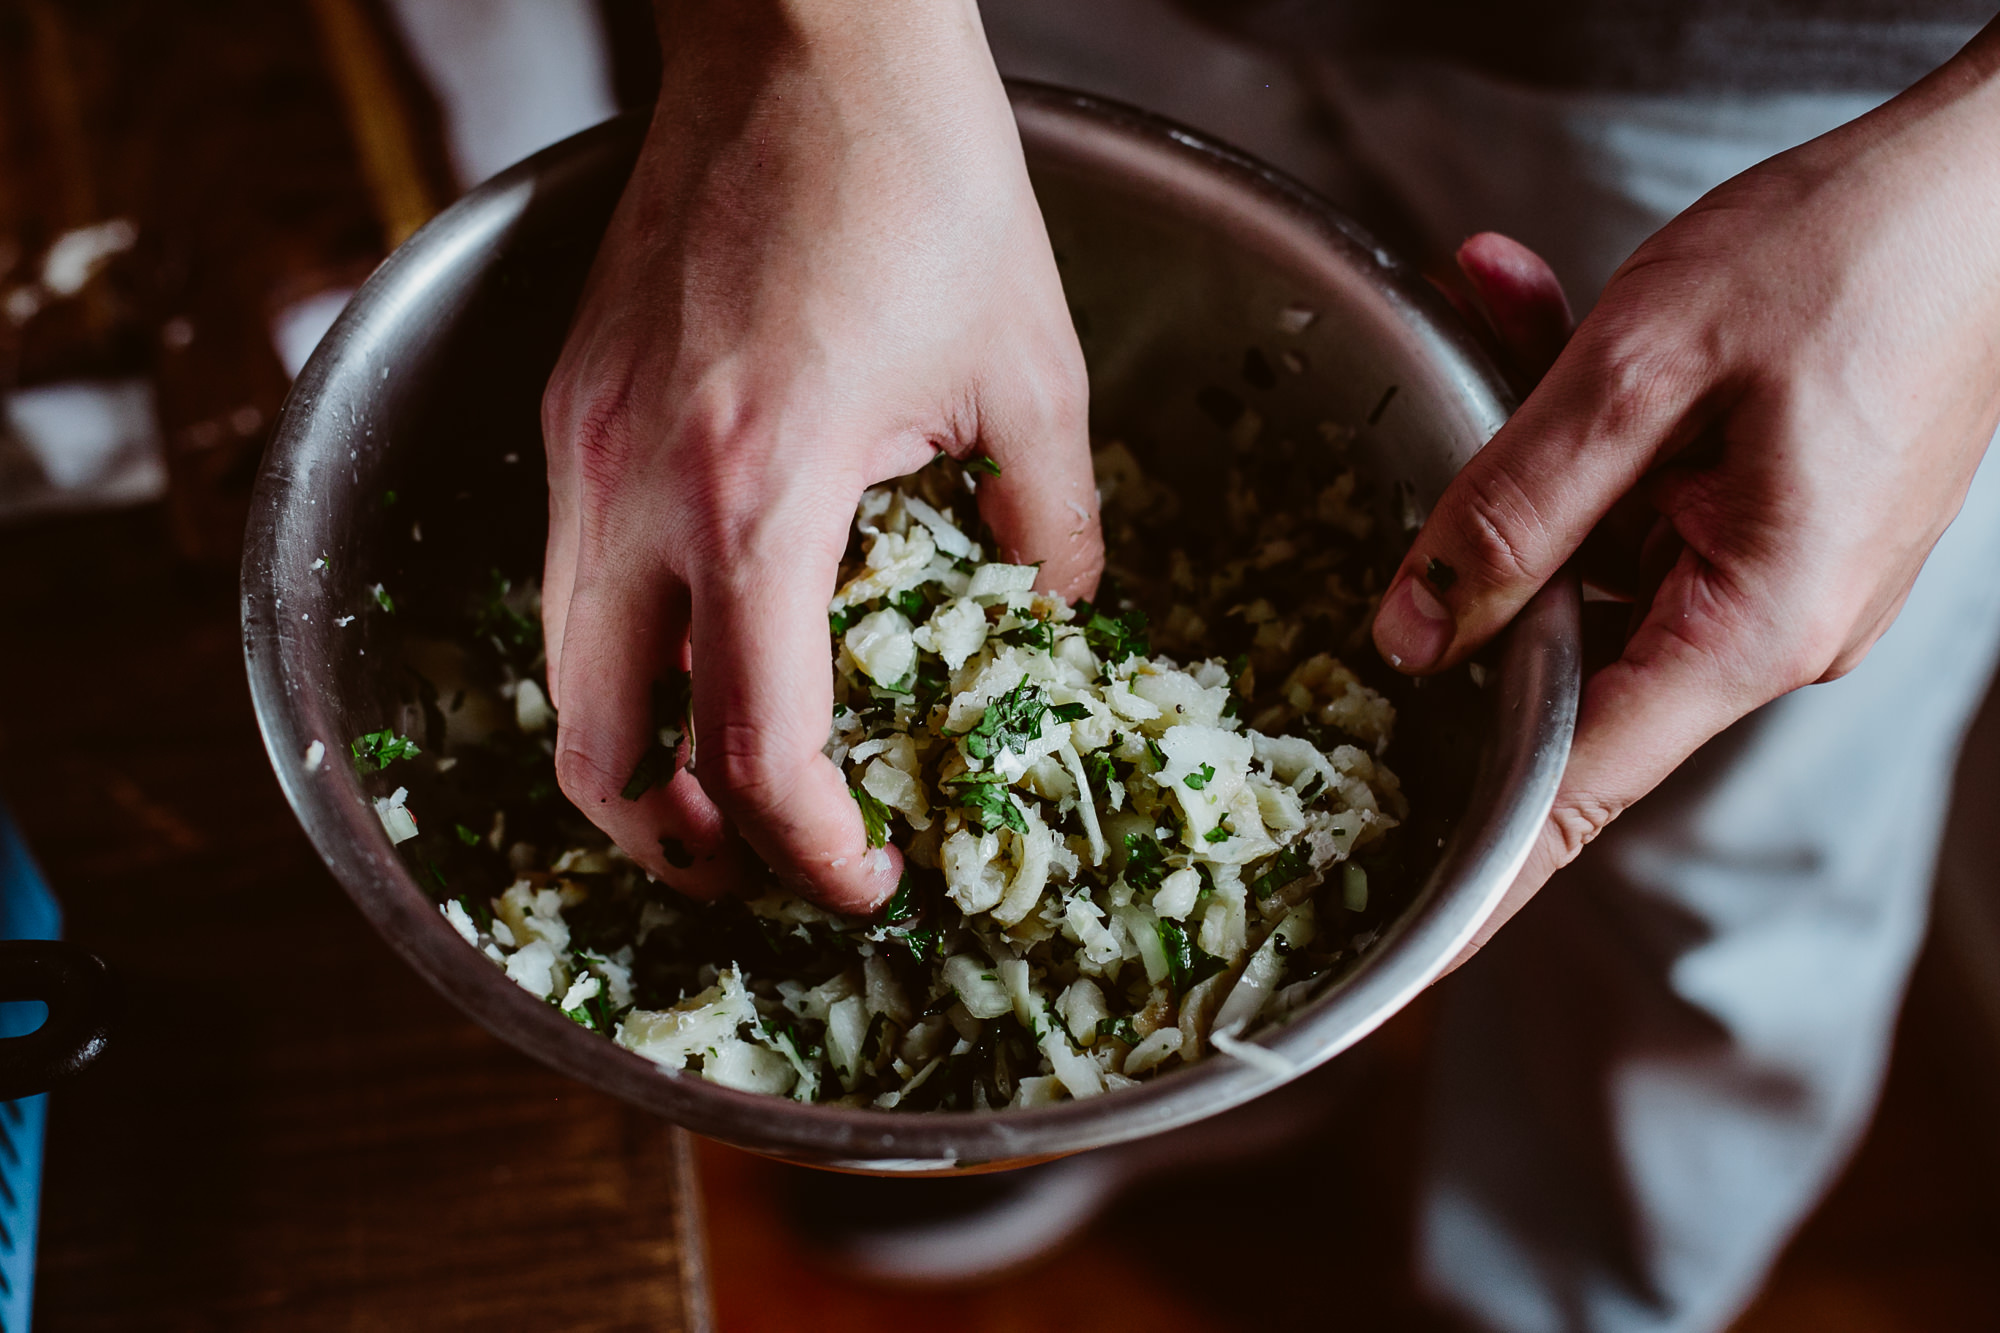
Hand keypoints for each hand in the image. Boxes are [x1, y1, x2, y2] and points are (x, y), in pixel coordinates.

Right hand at [540, 1, 1099, 910]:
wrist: (801, 34)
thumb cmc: (920, 182)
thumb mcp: (1031, 374)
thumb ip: (1049, 529)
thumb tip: (1059, 620)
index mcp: (759, 497)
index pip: (751, 753)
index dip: (809, 853)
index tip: (868, 880)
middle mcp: (634, 489)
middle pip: (599, 748)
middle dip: (673, 843)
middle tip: (758, 868)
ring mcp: (580, 446)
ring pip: (561, 669)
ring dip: (632, 754)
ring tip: (718, 784)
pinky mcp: (568, 403)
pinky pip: (566, 575)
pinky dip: (624, 651)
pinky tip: (705, 637)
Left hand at [1376, 25, 1999, 963]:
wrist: (1994, 178)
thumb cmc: (1849, 254)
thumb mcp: (1644, 366)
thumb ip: (1514, 507)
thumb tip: (1411, 635)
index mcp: (1751, 625)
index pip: (1575, 792)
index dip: (1480, 870)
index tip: (1401, 938)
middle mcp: (1771, 631)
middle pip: (1562, 644)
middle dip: (1482, 533)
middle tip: (1439, 408)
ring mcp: (1781, 583)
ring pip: (1594, 550)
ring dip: (1533, 440)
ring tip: (1501, 299)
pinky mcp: (1782, 528)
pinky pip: (1646, 501)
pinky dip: (1592, 424)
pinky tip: (1535, 307)